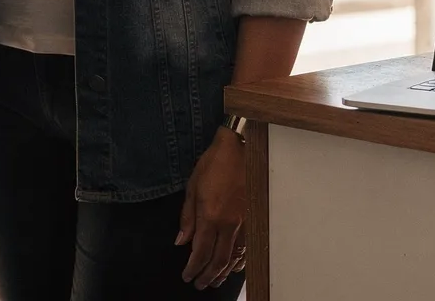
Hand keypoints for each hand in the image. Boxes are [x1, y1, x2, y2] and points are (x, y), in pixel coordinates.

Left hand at [176, 126, 248, 289]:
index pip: (200, 252)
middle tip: (199, 284)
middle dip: (207, 275)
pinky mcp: (253, 219)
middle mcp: (228, 224)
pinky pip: (247, 247)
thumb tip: (180, 241)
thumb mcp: (192, 188)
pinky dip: (240, 261)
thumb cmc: (213, 164)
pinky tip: (235, 266)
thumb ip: (187, 218)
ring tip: (215, 281)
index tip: (187, 276)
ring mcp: (244, 223)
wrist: (240, 149)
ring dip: (223, 272)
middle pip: (218, 260)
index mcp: (210, 216)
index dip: (193, 268)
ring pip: (235, 257)